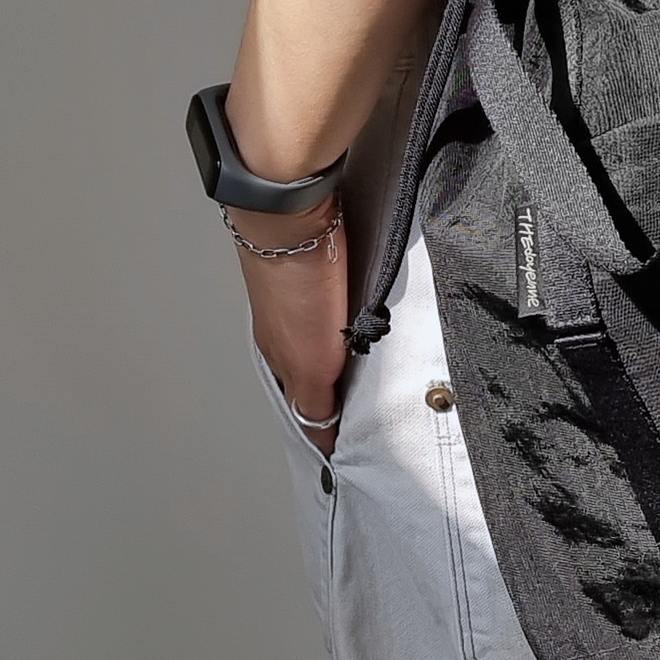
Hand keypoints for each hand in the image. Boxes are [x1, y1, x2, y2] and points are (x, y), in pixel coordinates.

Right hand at [234, 204, 347, 454]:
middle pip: (316, 374)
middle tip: (371, 412)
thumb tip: (321, 438)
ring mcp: (303, 300)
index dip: (326, 424)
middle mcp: (287, 331)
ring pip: (329, 342)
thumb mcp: (309, 363)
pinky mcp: (321, 272)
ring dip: (350, 357)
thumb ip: (314, 401)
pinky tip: (370, 324)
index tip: (352, 441)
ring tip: (378, 372)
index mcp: (281, 358)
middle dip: (340, 394)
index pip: (305, 405)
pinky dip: (355, 324)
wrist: (294, 219)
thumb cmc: (294, 286)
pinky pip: (341, 310)